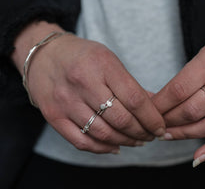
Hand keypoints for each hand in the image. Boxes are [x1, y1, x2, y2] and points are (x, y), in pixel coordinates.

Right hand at [12, 22, 164, 153]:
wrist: (44, 55)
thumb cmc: (83, 56)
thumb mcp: (110, 60)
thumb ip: (131, 85)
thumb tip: (155, 108)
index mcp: (102, 65)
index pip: (135, 98)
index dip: (152, 118)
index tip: (160, 127)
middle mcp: (83, 83)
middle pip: (121, 119)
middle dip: (142, 132)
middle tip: (151, 135)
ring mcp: (66, 101)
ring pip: (103, 133)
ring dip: (126, 141)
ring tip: (137, 141)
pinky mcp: (54, 116)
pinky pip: (82, 141)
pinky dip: (103, 148)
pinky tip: (116, 147)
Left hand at [152, 22, 204, 165]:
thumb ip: (185, 76)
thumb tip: (157, 99)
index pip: (179, 89)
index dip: (160, 104)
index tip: (148, 110)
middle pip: (192, 110)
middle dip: (169, 120)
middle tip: (155, 123)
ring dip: (184, 134)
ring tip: (167, 135)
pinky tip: (197, 157)